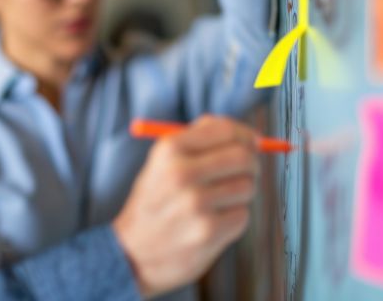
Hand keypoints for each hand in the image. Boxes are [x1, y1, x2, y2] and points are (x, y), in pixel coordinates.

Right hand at [112, 116, 258, 298]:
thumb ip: (198, 139)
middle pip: (243, 157)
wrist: (132, 252)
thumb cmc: (155, 201)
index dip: (245, 135)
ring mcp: (196, 205)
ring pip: (247, 186)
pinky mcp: (209, 232)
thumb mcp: (162, 161)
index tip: (250, 143)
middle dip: (251, 163)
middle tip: (246, 170)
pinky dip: (234, 217)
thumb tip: (248, 135)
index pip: (226, 130)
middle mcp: (182, 173)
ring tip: (219, 200)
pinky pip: (243, 214)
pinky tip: (214, 220)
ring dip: (241, 193)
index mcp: (169, 150)